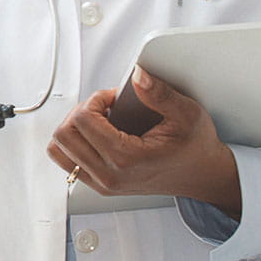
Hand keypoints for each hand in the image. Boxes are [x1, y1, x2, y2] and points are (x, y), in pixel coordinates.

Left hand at [47, 67, 241, 216]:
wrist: (202, 175)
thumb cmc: (195, 147)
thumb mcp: (187, 114)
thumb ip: (160, 93)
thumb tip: (138, 75)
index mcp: (126, 159)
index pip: (83, 120)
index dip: (96, 99)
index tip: (114, 98)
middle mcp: (109, 176)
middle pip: (64, 134)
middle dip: (80, 112)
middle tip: (104, 107)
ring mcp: (102, 184)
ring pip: (58, 150)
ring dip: (72, 128)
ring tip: (98, 120)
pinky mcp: (100, 185)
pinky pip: (67, 161)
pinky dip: (74, 143)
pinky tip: (96, 134)